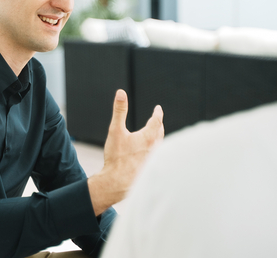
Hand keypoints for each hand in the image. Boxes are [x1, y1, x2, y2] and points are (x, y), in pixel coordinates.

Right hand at [88, 89, 163, 214]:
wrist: (117, 183)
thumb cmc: (116, 157)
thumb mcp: (115, 130)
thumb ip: (119, 110)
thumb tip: (121, 92)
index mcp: (148, 137)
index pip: (157, 120)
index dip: (158, 113)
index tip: (158, 108)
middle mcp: (155, 148)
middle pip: (160, 132)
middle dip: (159, 124)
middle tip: (157, 119)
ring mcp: (154, 160)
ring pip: (160, 145)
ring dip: (158, 137)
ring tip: (155, 135)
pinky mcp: (151, 169)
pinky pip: (157, 156)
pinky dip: (155, 150)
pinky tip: (150, 154)